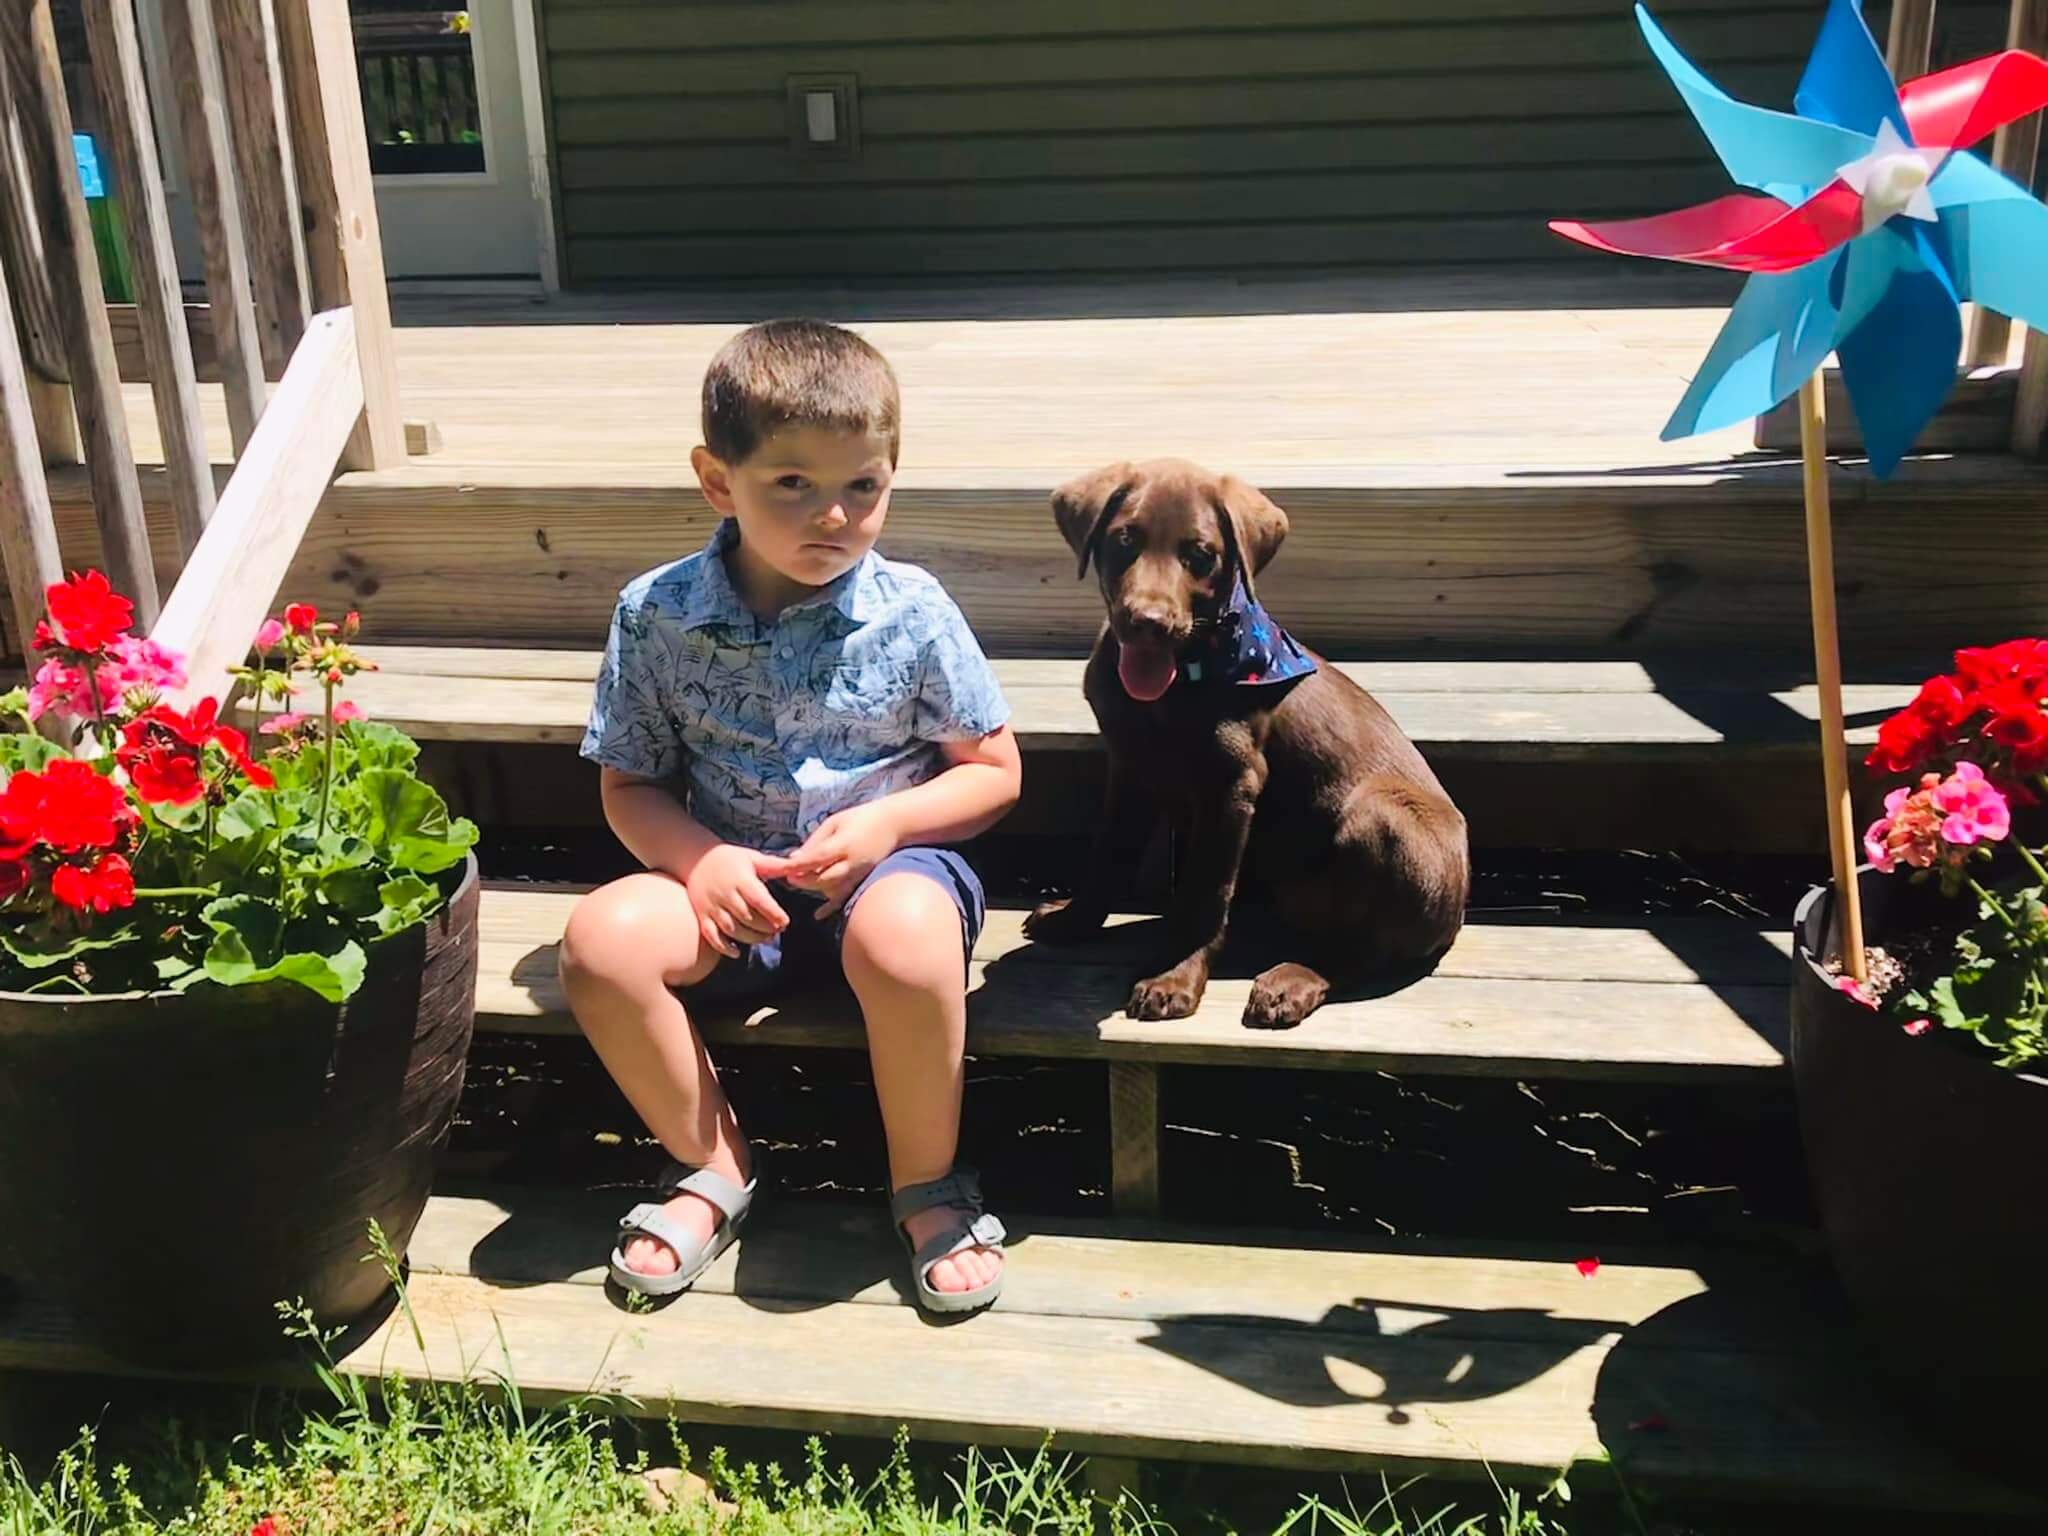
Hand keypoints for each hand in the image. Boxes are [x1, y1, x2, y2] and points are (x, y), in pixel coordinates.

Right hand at [684, 843, 793, 958]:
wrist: (695, 858)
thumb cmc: (730, 859)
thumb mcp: (752, 857)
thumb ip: (775, 865)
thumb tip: (799, 865)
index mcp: (740, 879)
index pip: (758, 899)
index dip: (773, 913)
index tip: (785, 922)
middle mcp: (725, 894)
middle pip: (747, 917)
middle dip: (765, 927)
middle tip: (778, 930)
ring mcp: (712, 906)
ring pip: (731, 929)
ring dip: (750, 938)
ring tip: (765, 938)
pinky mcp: (702, 916)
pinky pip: (711, 935)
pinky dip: (723, 947)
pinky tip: (737, 953)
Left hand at [782, 803, 899, 918]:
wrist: (894, 825)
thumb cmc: (861, 818)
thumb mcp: (835, 822)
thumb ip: (815, 840)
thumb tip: (794, 857)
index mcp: (843, 844)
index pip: (816, 858)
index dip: (798, 865)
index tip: (784, 868)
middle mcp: (851, 863)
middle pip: (823, 878)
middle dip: (804, 879)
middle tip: (789, 878)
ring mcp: (858, 874)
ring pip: (831, 888)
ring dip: (814, 887)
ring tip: (801, 882)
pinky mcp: (863, 880)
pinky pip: (846, 896)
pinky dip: (831, 907)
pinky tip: (818, 915)